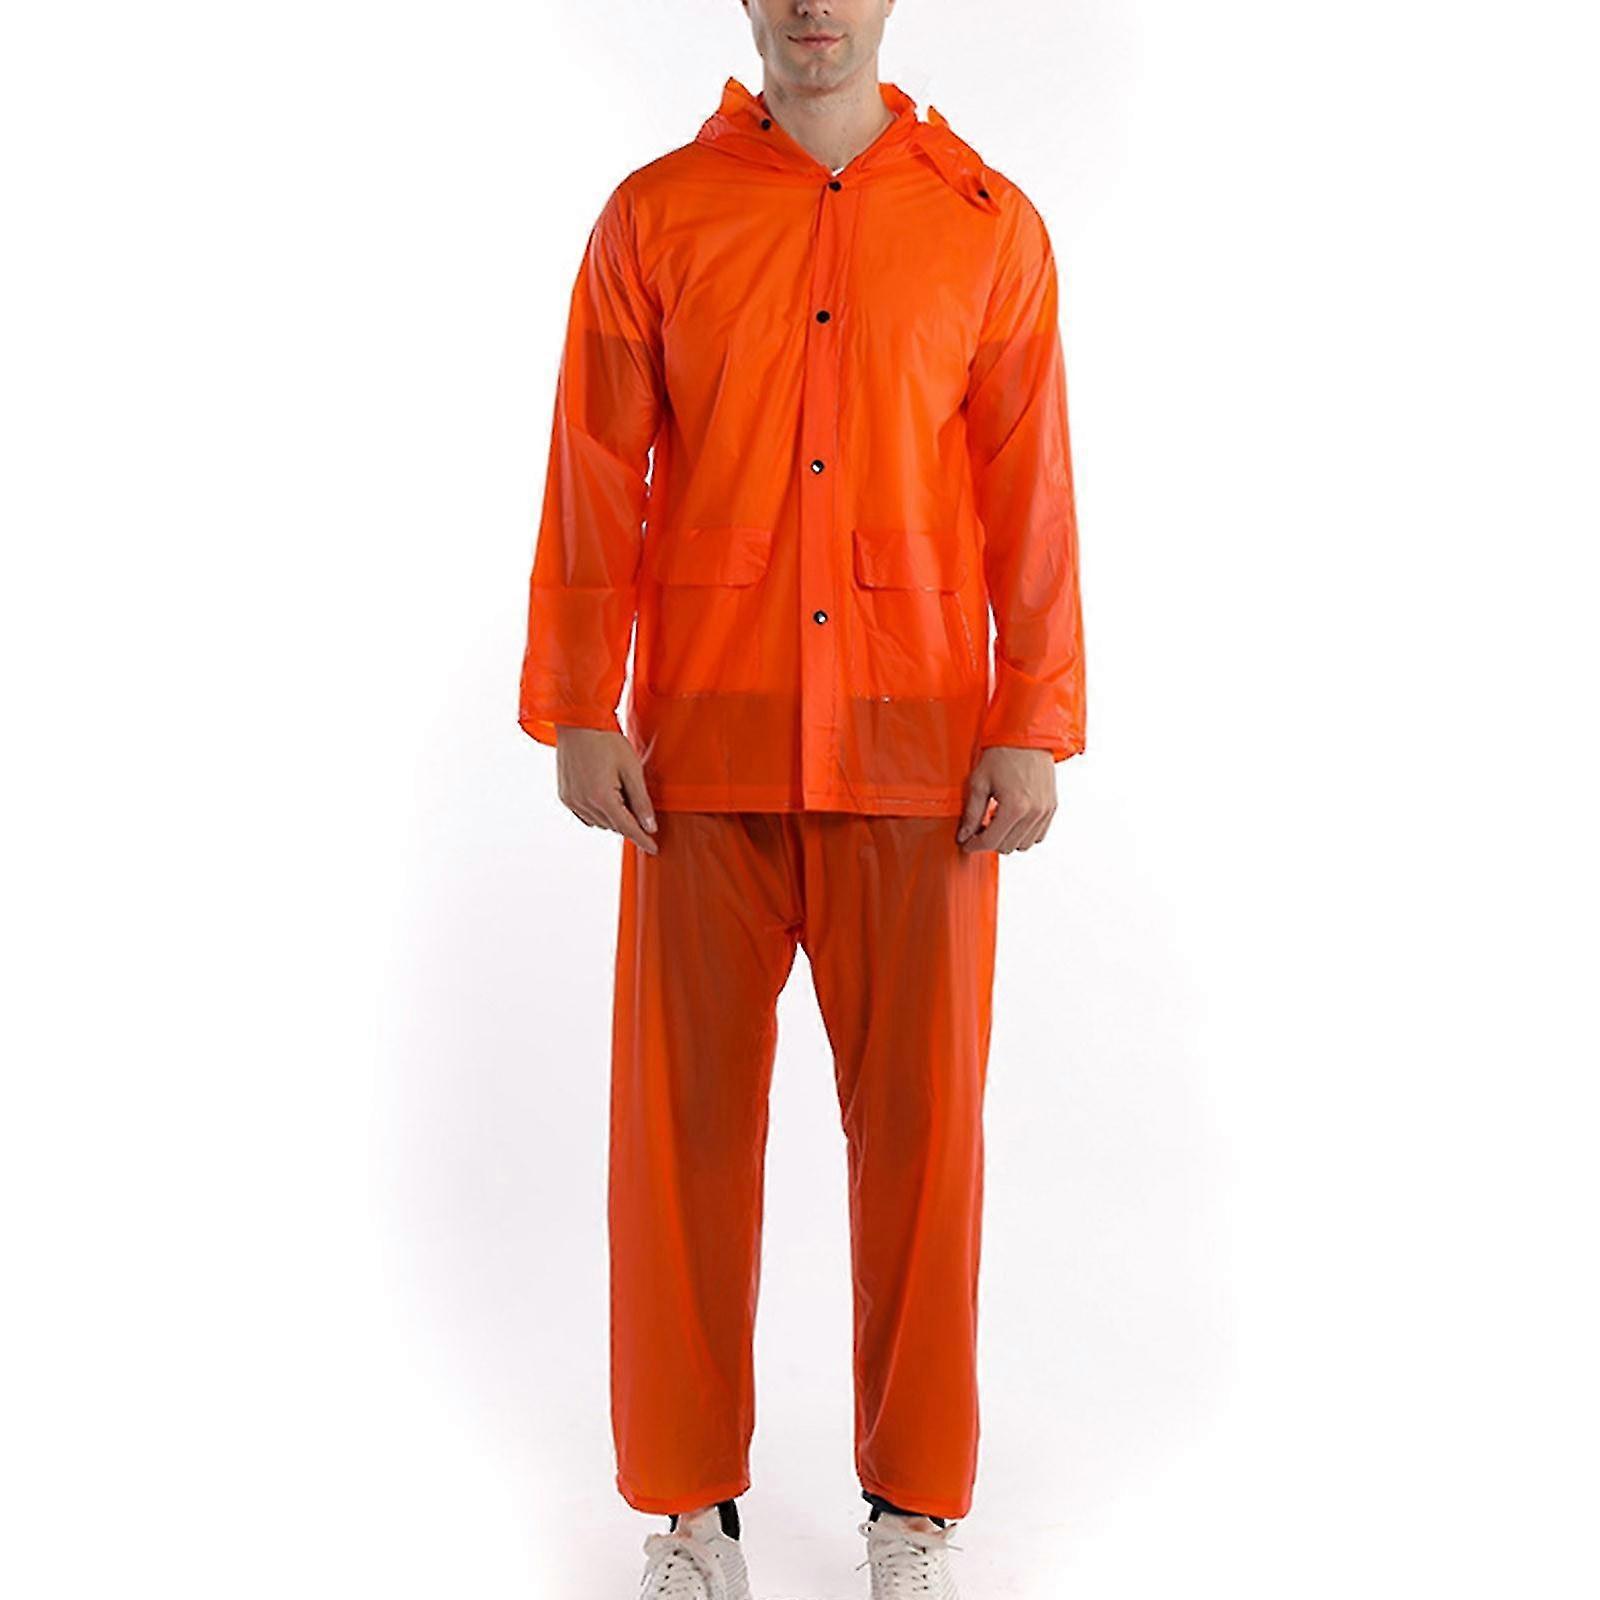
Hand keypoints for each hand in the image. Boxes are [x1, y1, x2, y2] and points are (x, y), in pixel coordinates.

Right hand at [554, 726, 658, 853]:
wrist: (578, 723)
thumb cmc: (606, 740)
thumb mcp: (631, 769)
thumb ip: (641, 801)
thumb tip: (650, 826)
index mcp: (602, 797)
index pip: (628, 828)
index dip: (643, 839)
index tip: (653, 849)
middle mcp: (584, 803)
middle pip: (614, 826)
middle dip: (630, 823)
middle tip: (641, 809)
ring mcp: (572, 801)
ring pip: (600, 822)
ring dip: (614, 817)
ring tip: (620, 792)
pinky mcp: (565, 796)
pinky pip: (586, 816)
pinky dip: (599, 814)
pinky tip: (606, 798)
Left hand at [957, 746, 1056, 853]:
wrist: (1027, 736)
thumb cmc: (1003, 753)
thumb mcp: (979, 782)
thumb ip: (972, 813)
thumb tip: (964, 835)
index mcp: (1015, 807)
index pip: (991, 841)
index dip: (974, 845)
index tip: (966, 842)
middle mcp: (1034, 813)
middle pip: (1007, 847)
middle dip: (989, 841)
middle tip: (978, 828)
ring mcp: (1046, 811)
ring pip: (1023, 845)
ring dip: (1007, 838)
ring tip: (996, 821)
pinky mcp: (1052, 807)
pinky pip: (1038, 835)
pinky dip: (1024, 834)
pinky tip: (1011, 819)